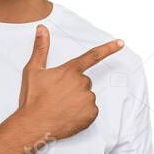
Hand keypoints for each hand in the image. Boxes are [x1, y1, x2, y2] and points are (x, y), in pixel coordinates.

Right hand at [16, 24, 123, 138]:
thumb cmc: (33, 99)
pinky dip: (81, 114)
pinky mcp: (91, 114)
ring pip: (86, 96)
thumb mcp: (33, 70)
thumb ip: (41, 48)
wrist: (34, 125)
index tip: (121, 43)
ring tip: (60, 107)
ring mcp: (88, 99)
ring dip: (77, 101)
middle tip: (57, 96)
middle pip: (84, 81)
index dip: (108, 48)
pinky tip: (68, 116)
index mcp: (71, 70)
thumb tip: (42, 28)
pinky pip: (90, 111)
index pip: (93, 56)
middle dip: (73, 87)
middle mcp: (83, 83)